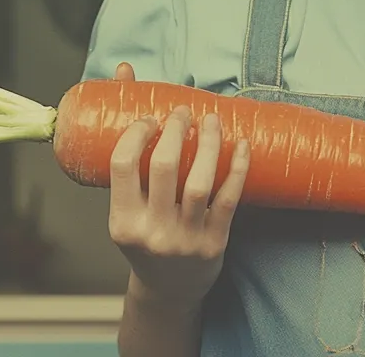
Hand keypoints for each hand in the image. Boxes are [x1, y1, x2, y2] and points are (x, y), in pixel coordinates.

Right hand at [106, 62, 250, 309]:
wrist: (169, 291)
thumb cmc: (146, 234)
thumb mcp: (127, 202)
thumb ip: (124, 147)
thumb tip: (122, 73)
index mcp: (122, 221)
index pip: (122, 166)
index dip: (137, 134)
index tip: (150, 119)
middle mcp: (151, 231)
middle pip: (165, 167)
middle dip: (176, 130)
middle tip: (183, 112)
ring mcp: (185, 238)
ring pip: (201, 180)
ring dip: (210, 143)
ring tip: (212, 119)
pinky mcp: (215, 242)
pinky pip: (230, 197)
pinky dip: (238, 167)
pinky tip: (242, 143)